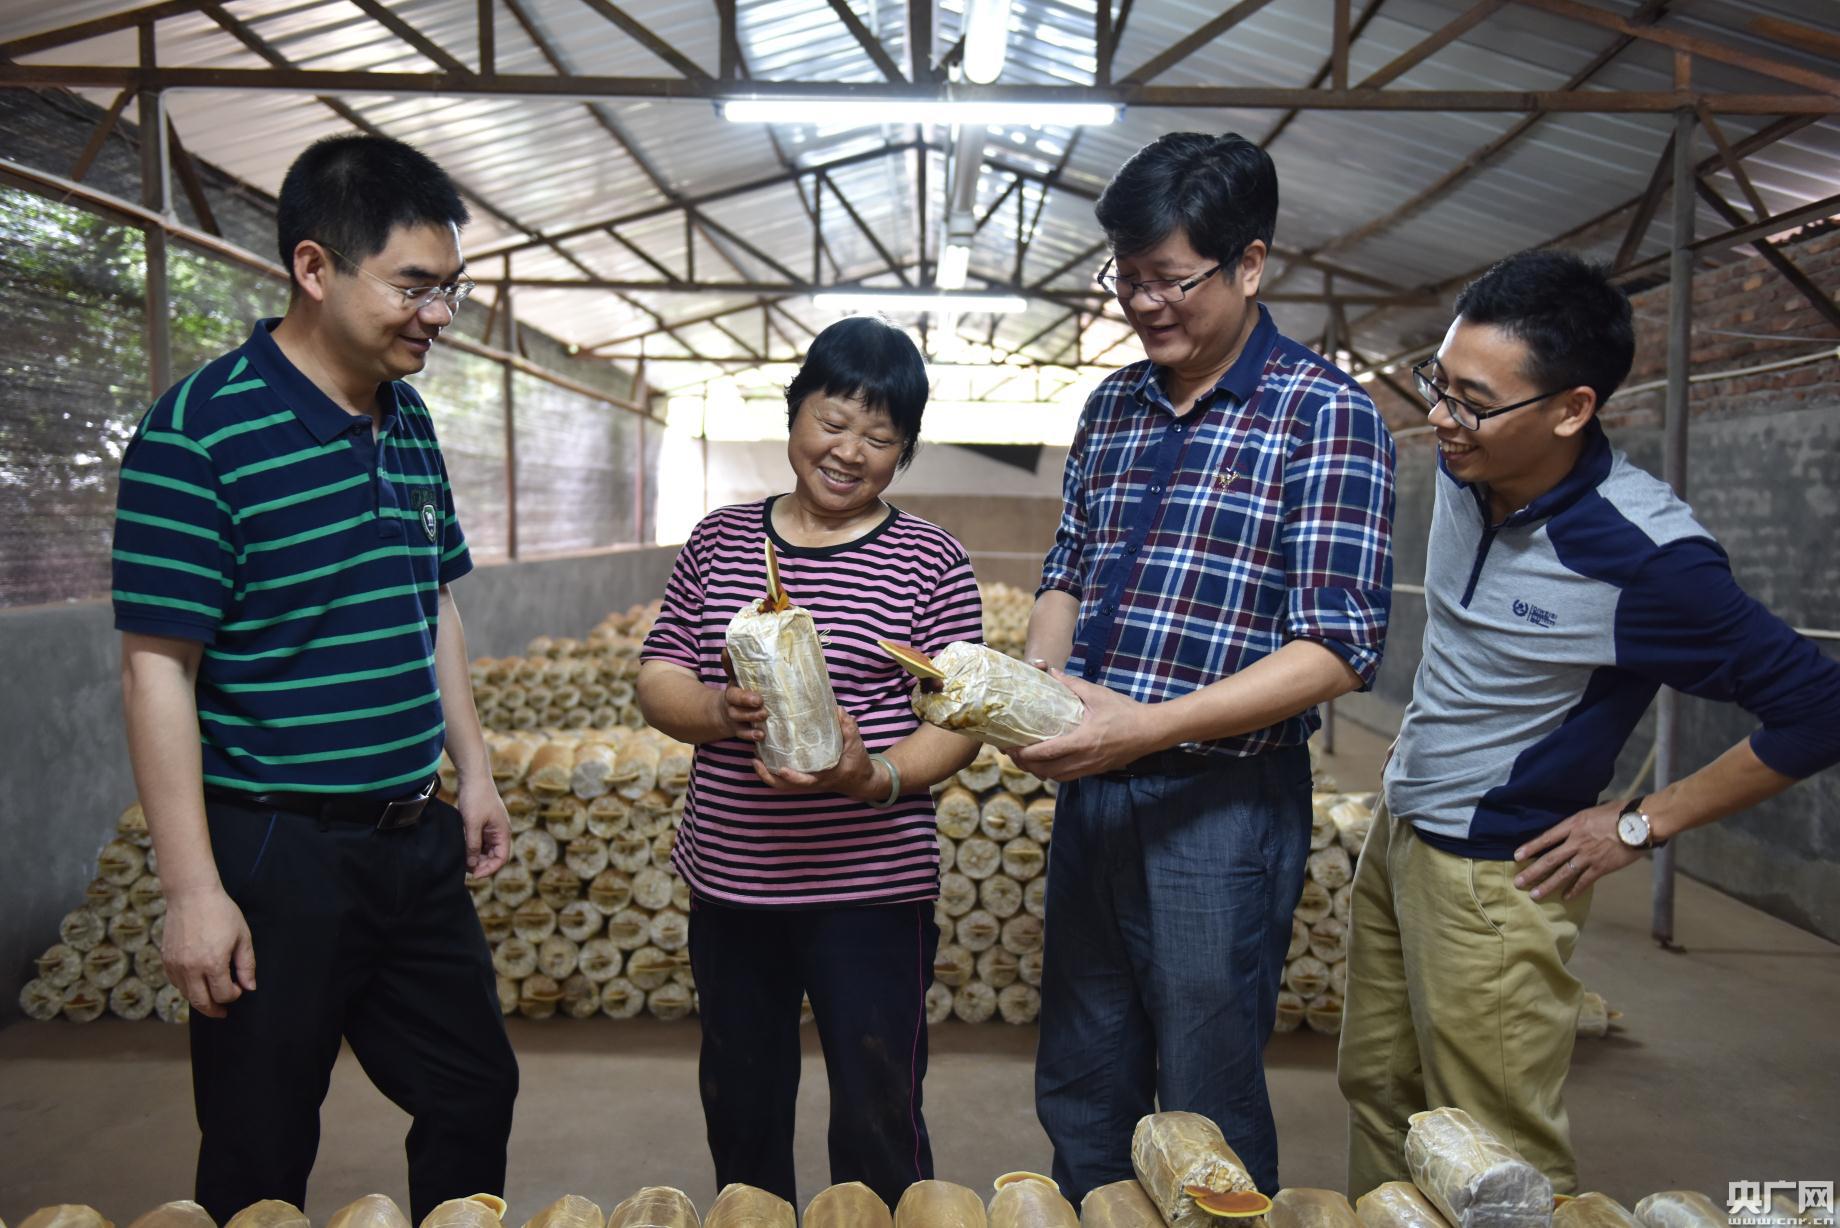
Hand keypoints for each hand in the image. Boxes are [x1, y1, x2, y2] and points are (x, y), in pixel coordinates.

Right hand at [161, 884, 255, 1018]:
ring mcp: (176, 965)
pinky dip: (187, 988)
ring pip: (187, 995)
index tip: (239, 987)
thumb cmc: (221, 913)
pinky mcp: (166, 960)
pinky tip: (197, 984)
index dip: (234, 995)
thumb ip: (246, 965)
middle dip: (215, 1010)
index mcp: (213, 963)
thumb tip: (249, 987)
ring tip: (211, 999)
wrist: (191, 895)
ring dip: (200, 1000)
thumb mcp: (242, 936)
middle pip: (202, 1003)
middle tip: (223, 1012)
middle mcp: (191, 969)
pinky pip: (176, 983)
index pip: (223, 994)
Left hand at [459, 777, 511, 876]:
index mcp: (503, 832)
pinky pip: (480, 841)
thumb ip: (473, 845)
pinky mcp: (483, 824)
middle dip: (481, 864)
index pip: (501, 858)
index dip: (489, 869)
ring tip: (462, 859)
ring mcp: (491, 828)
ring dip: (476, 856)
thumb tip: (472, 865)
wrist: (473, 776)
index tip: (474, 874)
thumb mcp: (472, 824)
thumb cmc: (476, 797)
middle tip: (465, 867)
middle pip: (494, 856)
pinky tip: (462, 847)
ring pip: (486, 850)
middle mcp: (500, 832)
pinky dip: (472, 847)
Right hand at [717, 648, 766, 743]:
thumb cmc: (736, 692)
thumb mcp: (733, 679)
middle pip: (738, 712)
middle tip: (763, 709)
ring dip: (752, 725)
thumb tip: (727, 647)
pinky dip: (752, 737)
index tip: (758, 699)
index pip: (735, 696)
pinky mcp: (742, 733)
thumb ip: (731, 665)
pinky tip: (762, 737)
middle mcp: (732, 710)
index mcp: (731, 695)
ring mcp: (737, 723)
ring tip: (764, 723)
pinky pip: (746, 737)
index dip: (745, 698)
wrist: (723, 713)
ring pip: (742, 725)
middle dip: (750, 712)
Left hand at [753, 707, 880, 800]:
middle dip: (768, 776)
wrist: (860, 781)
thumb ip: (848, 728)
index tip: (781, 769)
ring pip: (781, 786)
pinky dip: (771, 773)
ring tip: (754, 757)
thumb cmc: (857, 763)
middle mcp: (812, 783)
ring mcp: (806, 784)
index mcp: (825, 776)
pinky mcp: (803, 780)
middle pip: (785, 787)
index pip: (807, 782)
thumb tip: (838, 709)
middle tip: (755, 759)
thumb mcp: (856, 745)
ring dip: (765, 774)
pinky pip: (783, 782)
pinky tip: (765, 757)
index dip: (793, 777)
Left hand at [1010, 672, 1155, 781]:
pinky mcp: (1096, 770)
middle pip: (1046, 771)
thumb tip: (1052, 672)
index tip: (1011, 748)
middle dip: (1026, 765)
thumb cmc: (1126, 712)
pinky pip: (1068, 777)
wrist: (1151, 731)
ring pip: (1056, 777)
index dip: (1025, 754)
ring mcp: (1090, 767)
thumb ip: (1073, 684)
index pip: (1047, 753)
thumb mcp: (1098, 695)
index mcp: (1083, 741)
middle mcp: (1085, 759)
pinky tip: (1048, 763)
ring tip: (1026, 760)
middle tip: (1013, 754)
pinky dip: (1053, 773)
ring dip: (1039, 771)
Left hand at [1513, 800, 1643, 900]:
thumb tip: (1569, 828)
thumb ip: (1578, 822)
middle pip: (1550, 859)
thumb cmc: (1618, 812)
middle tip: (1518, 883)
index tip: (1517, 856)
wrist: (1640, 823)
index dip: (1531, 847)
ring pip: (1563, 874)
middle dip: (1532, 872)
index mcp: (1573, 825)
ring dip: (1547, 885)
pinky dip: (1574, 890)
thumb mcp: (1592, 812)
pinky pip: (1584, 881)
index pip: (1546, 838)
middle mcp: (1576, 842)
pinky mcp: (1601, 867)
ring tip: (1534, 895)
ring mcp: (1588, 856)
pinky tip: (1566, 897)